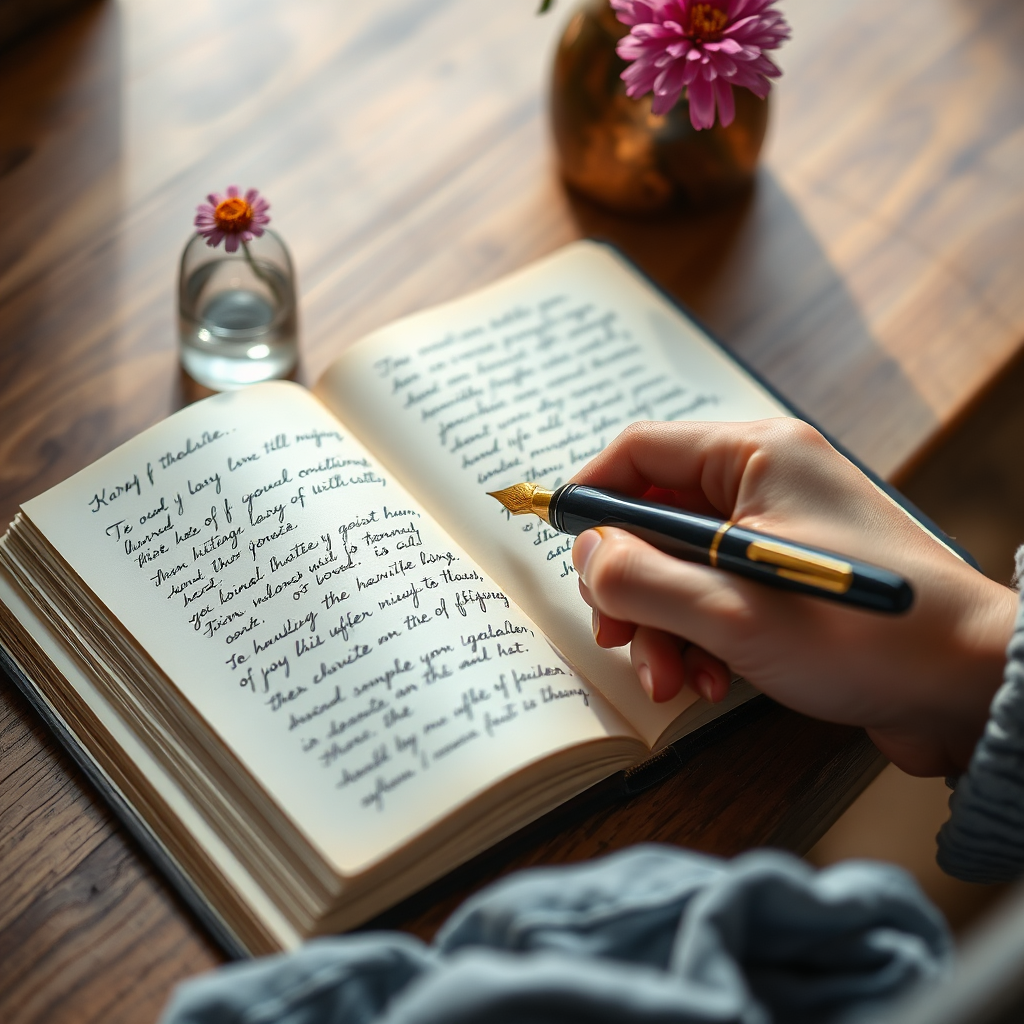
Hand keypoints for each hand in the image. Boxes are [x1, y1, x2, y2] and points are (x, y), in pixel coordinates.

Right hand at [571, 419, 1017, 775]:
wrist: (969, 689)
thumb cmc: (864, 637)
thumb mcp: (731, 611)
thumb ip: (641, 578)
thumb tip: (586, 554)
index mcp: (756, 457)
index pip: (641, 451)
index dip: (591, 494)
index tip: (560, 541)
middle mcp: (767, 482)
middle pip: (657, 518)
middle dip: (631, 584)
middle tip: (618, 637)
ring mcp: (780, 532)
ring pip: (683, 564)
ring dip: (664, 623)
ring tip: (673, 679)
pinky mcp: (791, 578)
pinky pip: (718, 593)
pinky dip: (701, 635)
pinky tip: (710, 682)